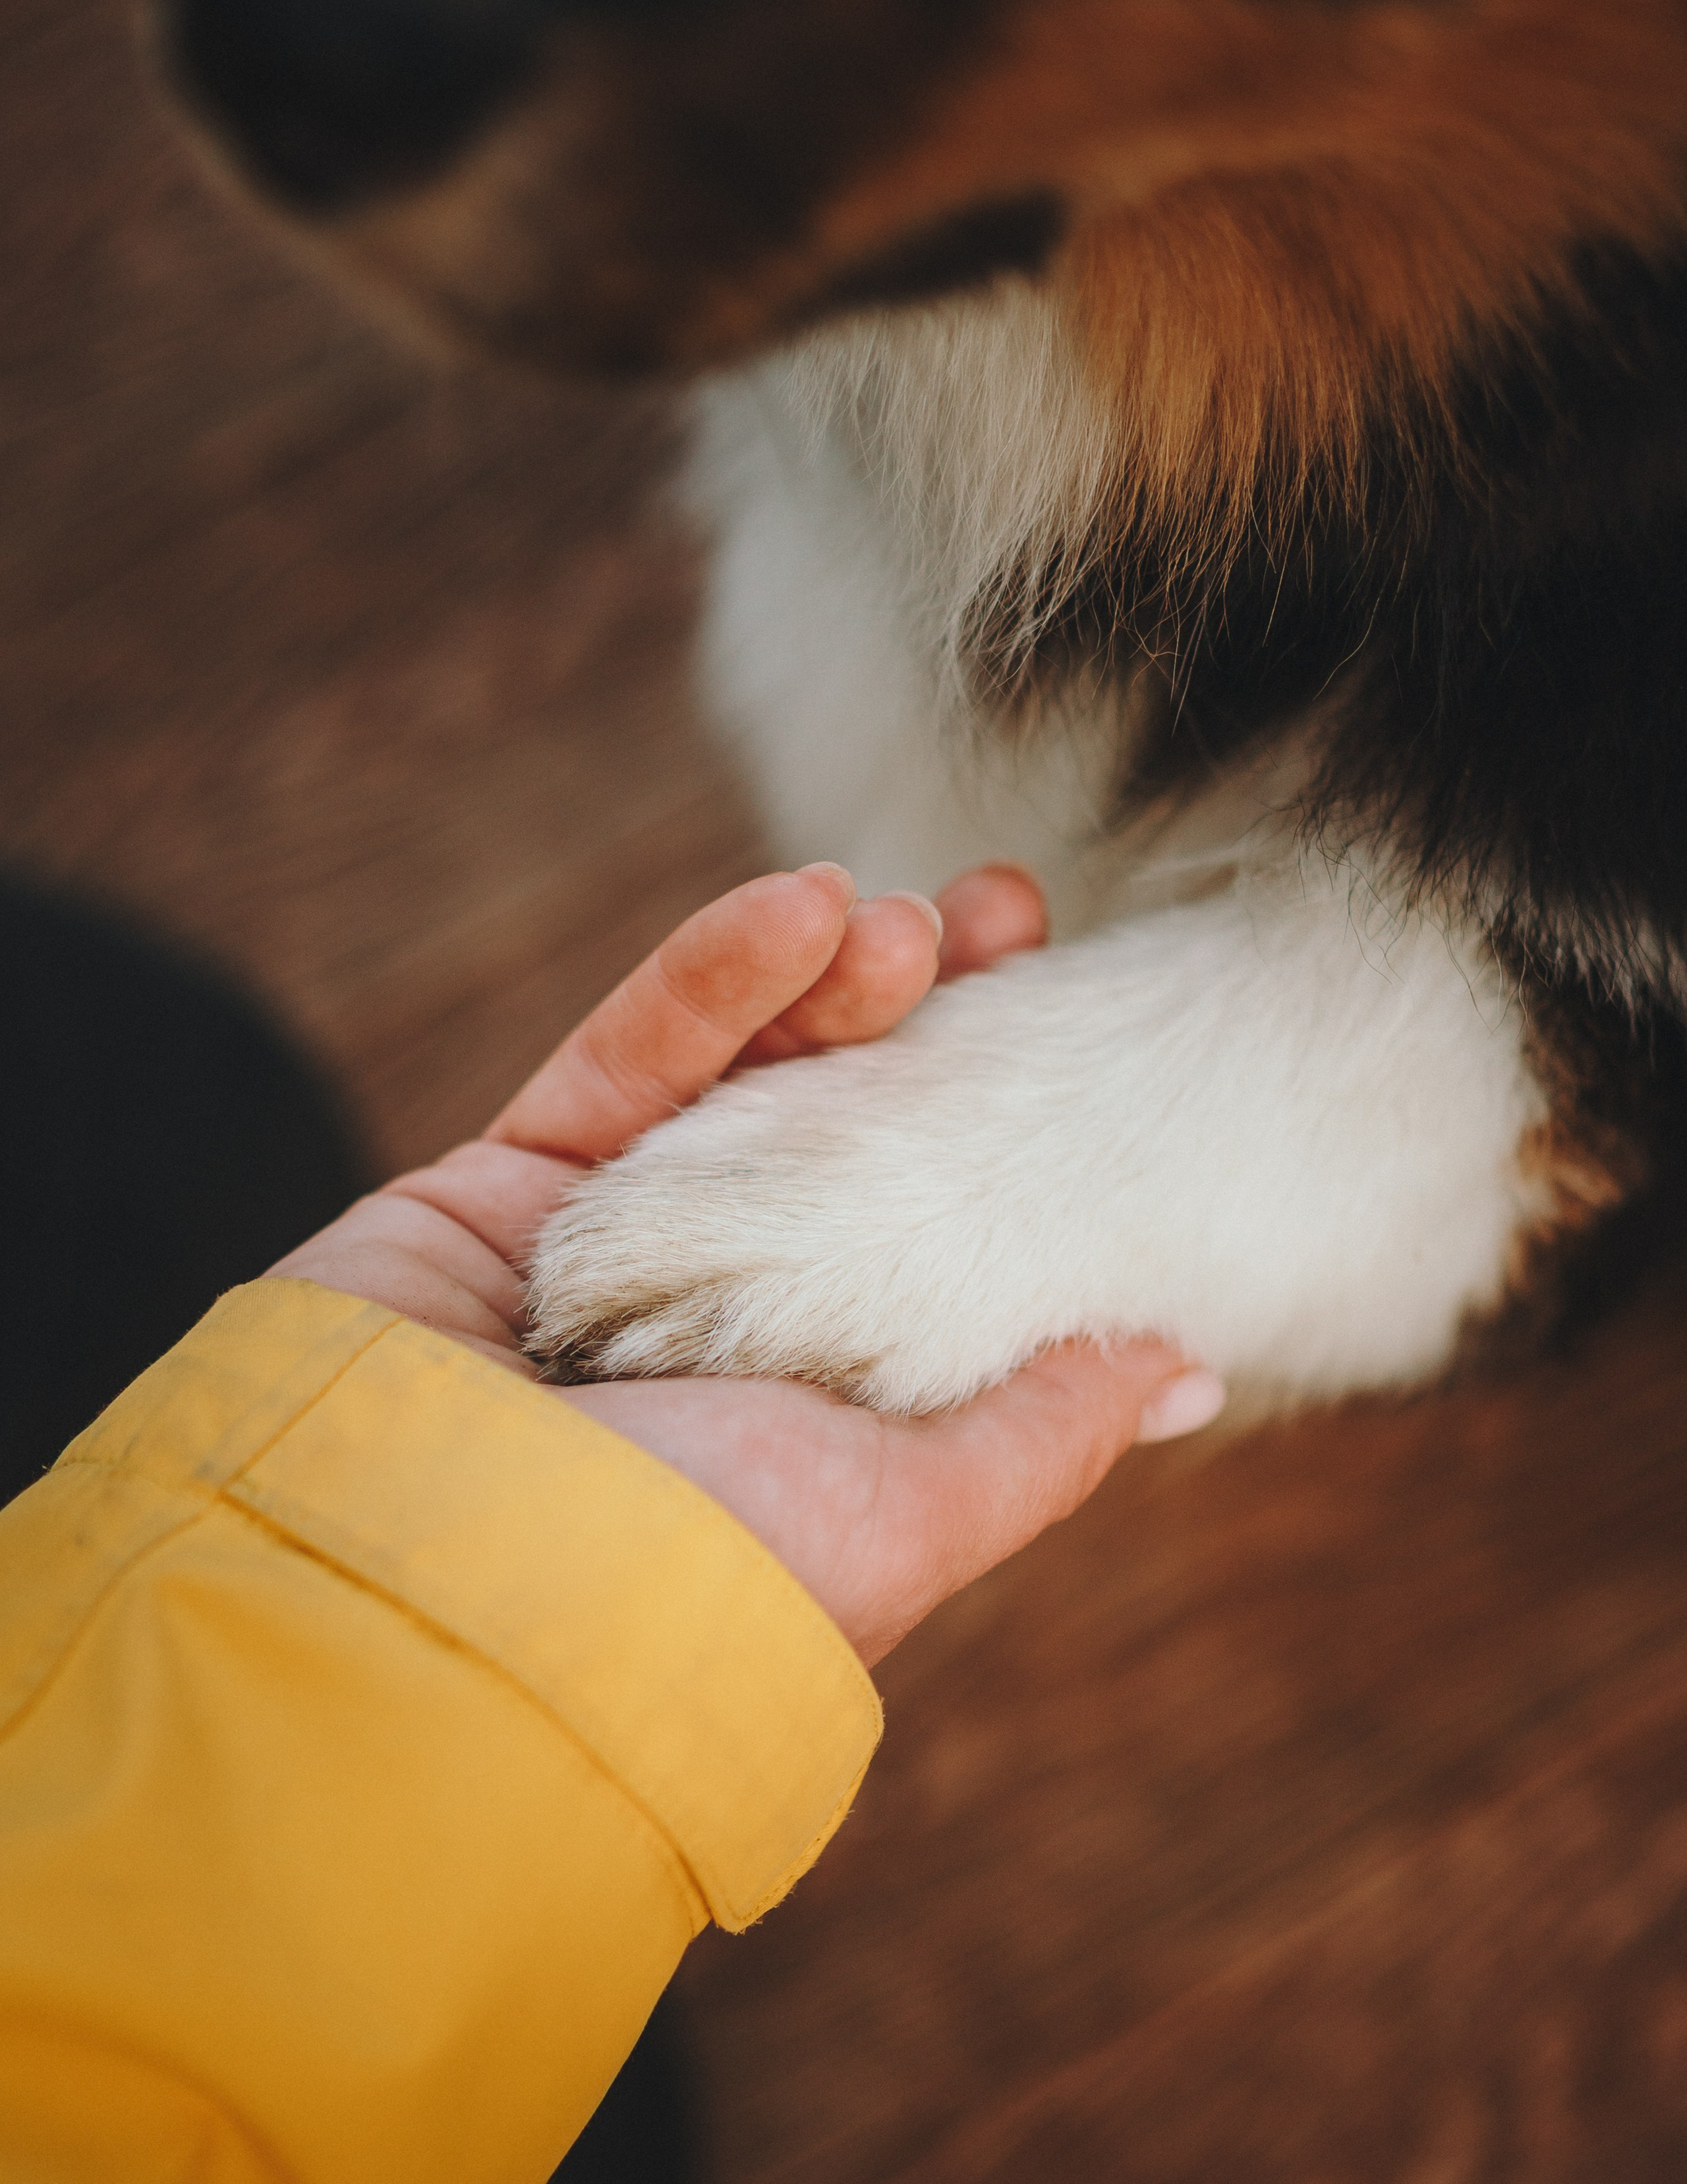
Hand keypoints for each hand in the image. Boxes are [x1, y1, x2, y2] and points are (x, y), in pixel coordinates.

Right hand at [273, 862, 1223, 1663]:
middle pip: (839, 1131)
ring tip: (906, 914)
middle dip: (925, 1016)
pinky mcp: (502, 1189)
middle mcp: (721, 1315)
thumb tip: (1191, 1366)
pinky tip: (798, 909)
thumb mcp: (912, 1517)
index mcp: (819, 1391)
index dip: (998, 1121)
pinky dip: (708, 978)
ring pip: (736, 1080)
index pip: (928, 1225)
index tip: (1074, 1021)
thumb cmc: (696, 1584)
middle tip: (1005, 916)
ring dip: (827, 979)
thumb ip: (1045, 1430)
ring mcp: (611, 1247)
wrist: (433, 1604)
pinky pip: (620, 1060)